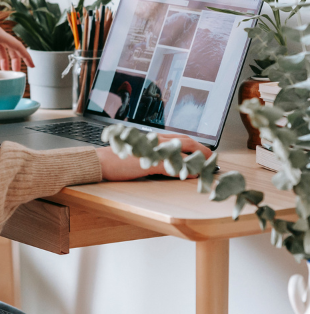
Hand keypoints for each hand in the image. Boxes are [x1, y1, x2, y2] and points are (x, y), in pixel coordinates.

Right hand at [95, 133, 211, 180]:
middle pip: (185, 141)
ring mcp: (152, 151)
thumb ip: (151, 155)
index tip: (204, 152)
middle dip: (202, 149)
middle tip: (213, 159)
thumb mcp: (136, 154)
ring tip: (209, 167)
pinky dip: (184, 170)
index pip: (179, 137)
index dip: (195, 144)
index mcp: (152, 138)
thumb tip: (166, 161)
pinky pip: (172, 166)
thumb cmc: (115, 158)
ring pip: (182, 151)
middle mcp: (154, 141)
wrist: (99, 161)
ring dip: (197, 159)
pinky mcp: (149, 163)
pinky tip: (192, 175)